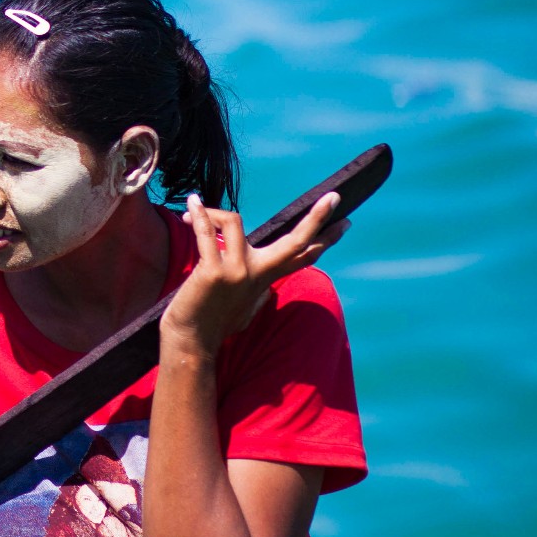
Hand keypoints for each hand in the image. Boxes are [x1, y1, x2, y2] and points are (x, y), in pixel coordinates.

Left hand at [163, 191, 349, 354]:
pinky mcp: (214, 272)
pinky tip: (192, 204)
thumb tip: (267, 286)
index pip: (303, 257)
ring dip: (214, 211)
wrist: (191, 340)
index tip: (345, 222)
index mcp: (267, 279)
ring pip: (234, 222)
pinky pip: (206, 233)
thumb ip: (258, 291)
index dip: (325, 240)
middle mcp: (258, 274)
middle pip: (297, 242)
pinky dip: (198, 216)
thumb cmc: (213, 322)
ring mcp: (238, 272)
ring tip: (196, 208)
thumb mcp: (246, 306)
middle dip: (317, 218)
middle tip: (333, 196)